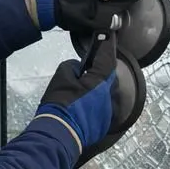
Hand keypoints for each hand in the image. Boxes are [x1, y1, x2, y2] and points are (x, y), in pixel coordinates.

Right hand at [33, 32, 118, 155]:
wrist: (59, 134)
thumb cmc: (60, 103)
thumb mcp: (61, 77)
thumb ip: (73, 67)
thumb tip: (79, 68)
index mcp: (101, 81)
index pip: (107, 57)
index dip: (107, 45)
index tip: (109, 34)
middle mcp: (110, 95)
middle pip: (108, 76)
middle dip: (99, 71)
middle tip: (86, 70)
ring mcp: (109, 111)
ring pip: (106, 93)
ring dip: (97, 89)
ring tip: (82, 91)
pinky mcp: (105, 123)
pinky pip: (102, 108)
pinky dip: (95, 104)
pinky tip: (82, 107)